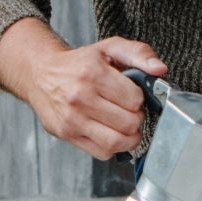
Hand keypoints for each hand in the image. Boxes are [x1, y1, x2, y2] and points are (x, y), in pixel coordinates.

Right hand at [0, 19, 166, 158]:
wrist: (41, 73)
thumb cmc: (80, 63)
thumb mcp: (109, 48)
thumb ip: (139, 54)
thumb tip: (161, 69)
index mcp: (93, 73)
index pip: (135, 99)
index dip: (139, 99)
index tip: (132, 95)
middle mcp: (80, 97)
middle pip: (129, 123)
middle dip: (136, 119)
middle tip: (130, 111)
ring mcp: (72, 119)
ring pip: (116, 142)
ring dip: (128, 137)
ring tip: (125, 126)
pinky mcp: (66, 134)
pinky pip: (101, 153)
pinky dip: (112, 147)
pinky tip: (109, 132)